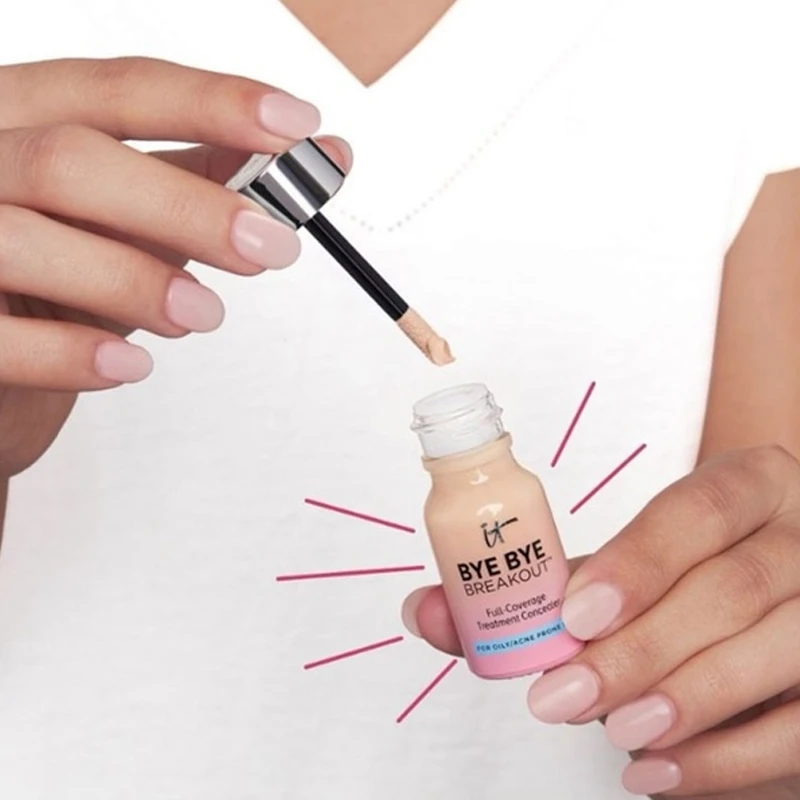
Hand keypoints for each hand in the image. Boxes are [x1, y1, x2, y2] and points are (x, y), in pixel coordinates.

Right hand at [0, 57, 350, 477]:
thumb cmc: (62, 276)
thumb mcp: (132, 218)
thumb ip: (213, 182)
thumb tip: (323, 155)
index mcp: (22, 118)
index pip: (114, 90)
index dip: (209, 104)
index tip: (294, 126)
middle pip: (69, 161)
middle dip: (186, 206)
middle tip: (270, 246)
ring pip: (27, 239)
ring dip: (136, 281)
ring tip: (204, 314)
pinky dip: (73, 353)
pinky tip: (129, 366)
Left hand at [403, 446, 799, 797]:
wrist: (784, 589)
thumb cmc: (690, 571)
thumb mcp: (629, 562)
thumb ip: (540, 587)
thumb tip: (425, 610)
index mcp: (750, 484)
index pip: (700, 509)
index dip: (640, 562)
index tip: (575, 616)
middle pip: (735, 588)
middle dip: (644, 649)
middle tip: (565, 698)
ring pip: (782, 655)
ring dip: (690, 703)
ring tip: (618, 736)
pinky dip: (731, 761)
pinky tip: (661, 772)